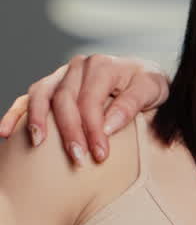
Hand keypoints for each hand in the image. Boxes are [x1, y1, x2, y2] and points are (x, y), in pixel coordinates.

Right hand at [0, 55, 169, 164]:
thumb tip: (106, 127)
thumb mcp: (152, 89)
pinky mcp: (52, 85)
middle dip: (70, 132)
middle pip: (65, 100)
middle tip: (78, 159)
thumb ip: (131, 105)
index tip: (100, 155)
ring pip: (41, 95)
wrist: (143, 76)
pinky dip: (16, 114)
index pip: (91, 100)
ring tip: (38, 144)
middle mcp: (78, 67)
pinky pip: (28, 97)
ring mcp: (62, 75)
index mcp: (103, 65)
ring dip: (38, 121)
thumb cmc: (148, 85)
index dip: (93, 129)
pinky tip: (5, 133)